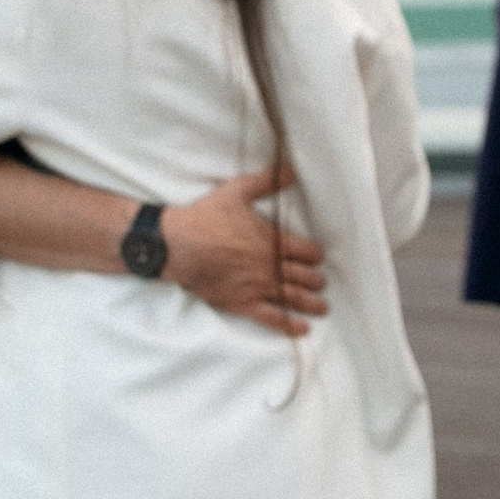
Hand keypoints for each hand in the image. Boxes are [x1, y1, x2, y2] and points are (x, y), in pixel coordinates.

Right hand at [162, 163, 326, 334]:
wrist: (177, 245)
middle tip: (321, 283)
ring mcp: (258, 287)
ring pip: (293, 298)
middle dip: (316, 280)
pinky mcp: (242, 303)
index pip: (307, 251)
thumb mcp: (238, 191)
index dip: (315, 255)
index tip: (317, 257)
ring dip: (312, 303)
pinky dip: (290, 325)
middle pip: (304, 276)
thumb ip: (268, 180)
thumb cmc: (206, 216)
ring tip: (322, 307)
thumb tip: (292, 169)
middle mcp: (270, 266)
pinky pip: (272, 318)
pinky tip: (302, 329)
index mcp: (273, 240)